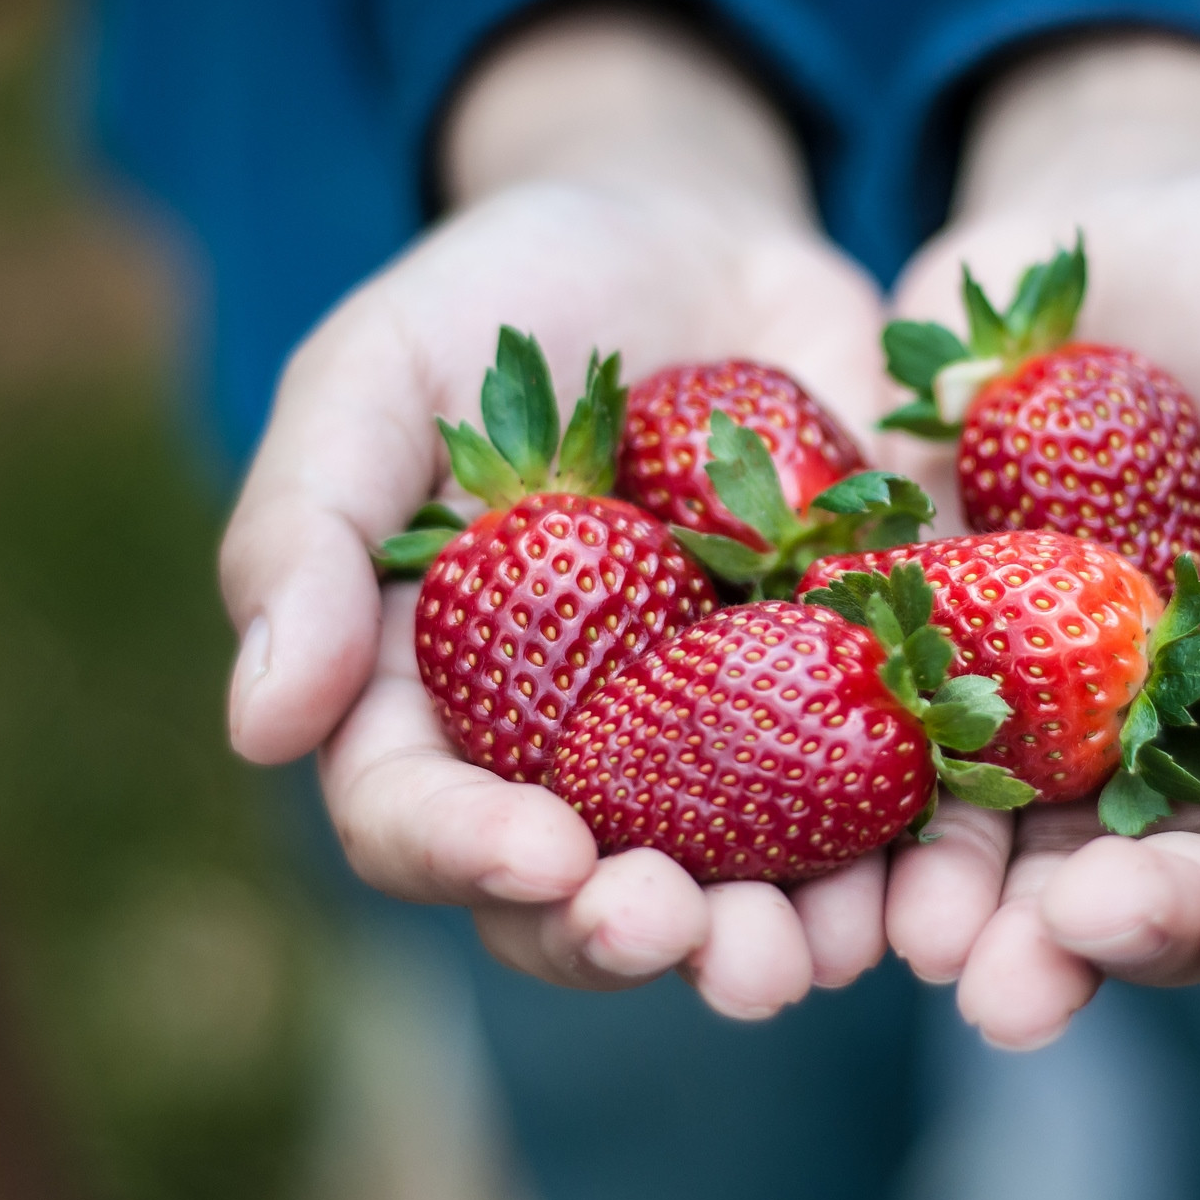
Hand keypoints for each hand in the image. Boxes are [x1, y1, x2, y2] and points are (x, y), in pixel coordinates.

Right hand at [219, 8, 894, 1017]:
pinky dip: (910, 853)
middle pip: (581, 895)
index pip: (417, 821)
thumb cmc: (501, 305)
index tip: (547, 854)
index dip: (470, 856)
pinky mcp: (843, 695)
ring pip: (734, 886)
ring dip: (779, 940)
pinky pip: (879, 801)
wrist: (690, 243)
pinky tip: (938, 880)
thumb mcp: (375, 377)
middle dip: (636, 935)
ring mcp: (711, 737)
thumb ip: (305, 534)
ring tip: (829, 955)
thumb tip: (261, 727)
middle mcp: (569, 755)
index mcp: (433, 701)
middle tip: (702, 942)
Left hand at [876, 35, 1199, 1047]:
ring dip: (983, 917)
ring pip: (1025, 854)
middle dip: (1130, 929)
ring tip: (933, 948)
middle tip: (1067, 948)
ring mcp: (1058, 711)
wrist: (1127, 226)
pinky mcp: (933, 650)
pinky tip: (829, 847)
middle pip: (1180, 879)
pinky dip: (870, 806)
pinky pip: (899, 746)